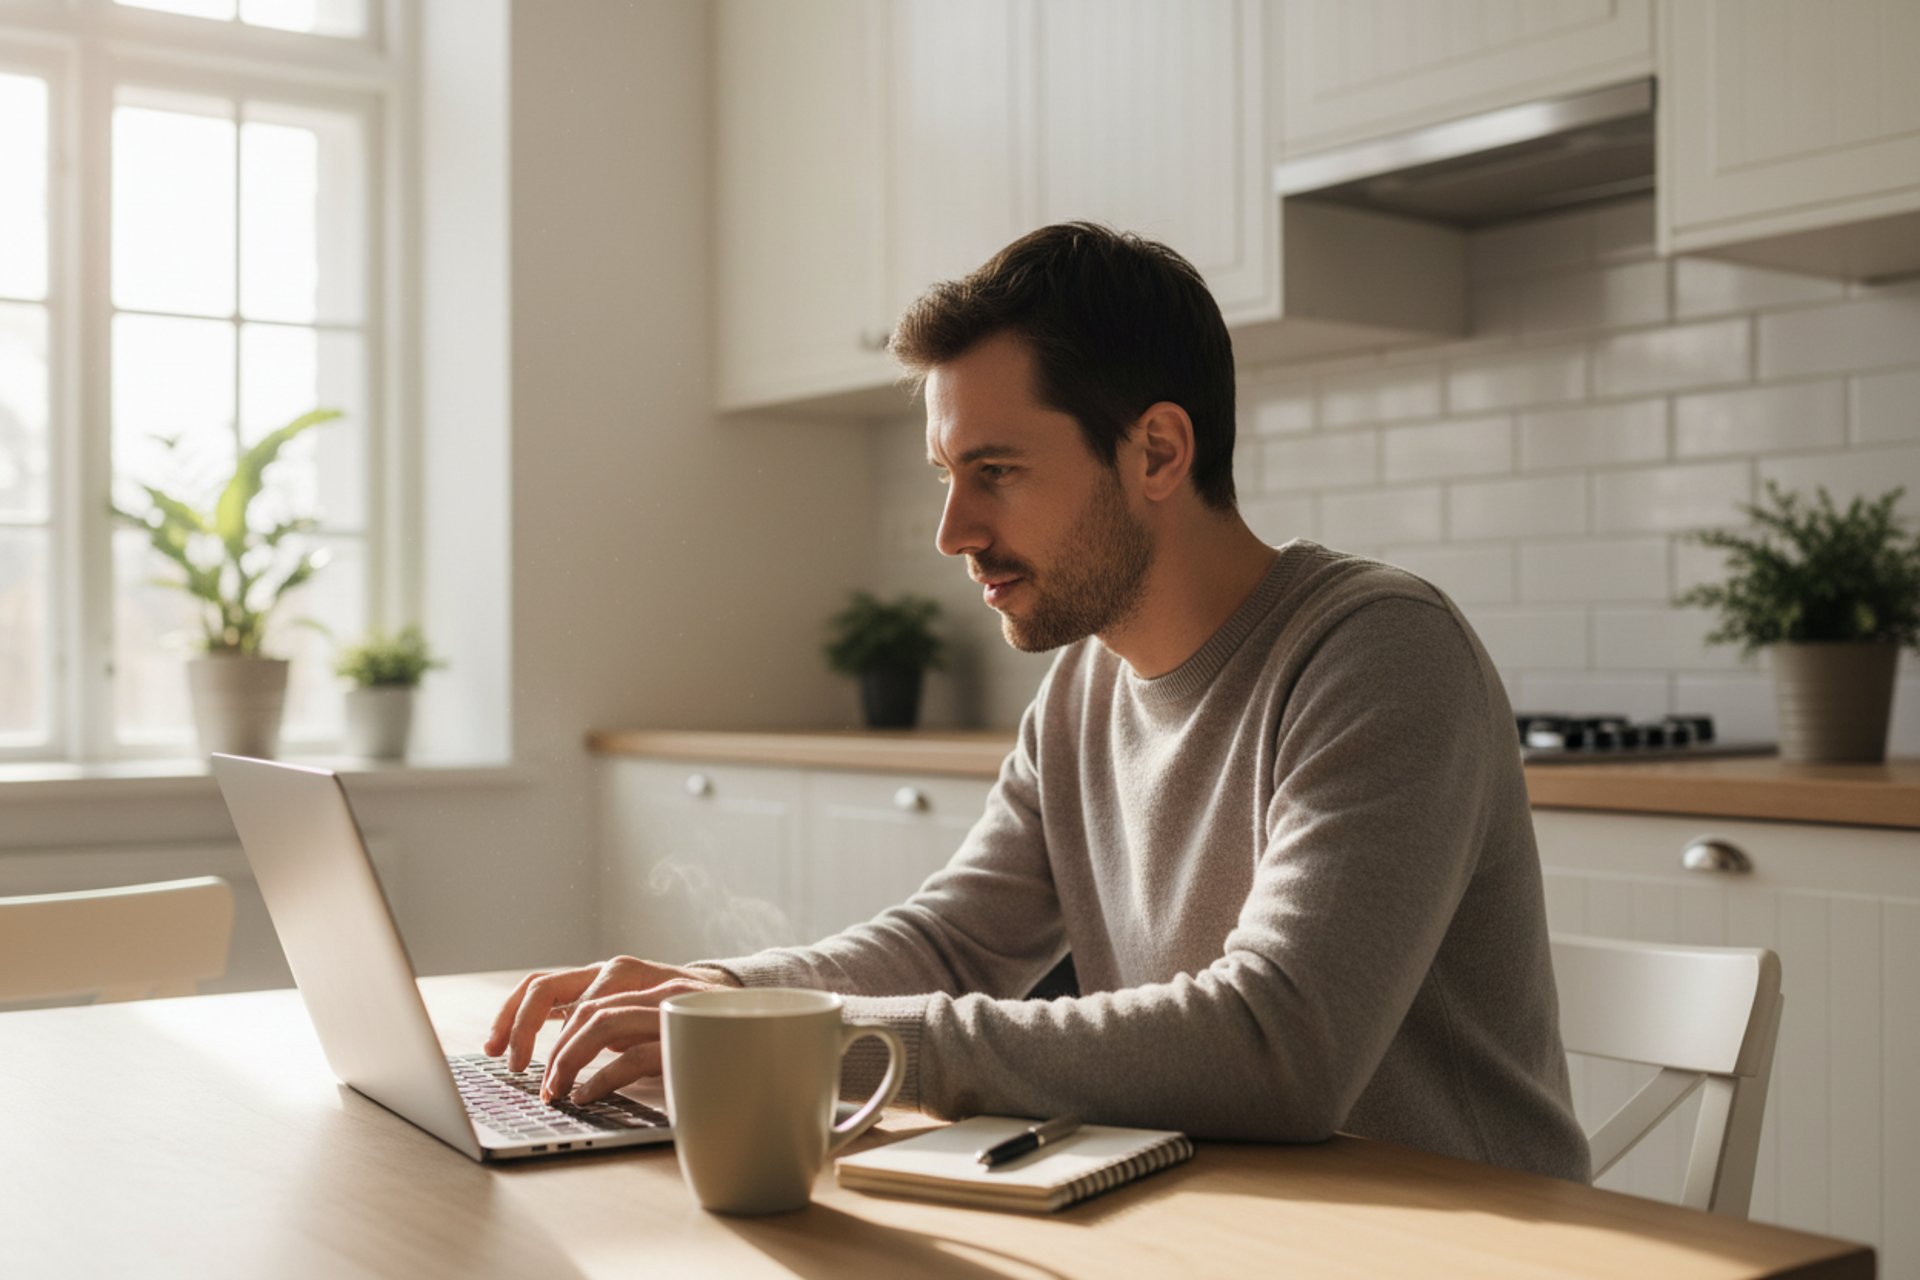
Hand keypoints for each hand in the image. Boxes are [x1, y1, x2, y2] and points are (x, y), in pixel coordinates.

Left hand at [482, 956, 738, 1102]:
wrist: (749, 1012)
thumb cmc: (679, 1021)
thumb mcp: (630, 1015)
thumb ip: (593, 1020)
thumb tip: (536, 1049)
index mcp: (609, 974)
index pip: (543, 984)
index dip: (509, 1015)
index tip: (491, 1049)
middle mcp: (628, 975)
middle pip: (558, 993)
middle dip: (525, 1034)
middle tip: (516, 1071)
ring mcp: (655, 996)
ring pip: (594, 1019)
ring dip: (564, 1059)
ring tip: (554, 1090)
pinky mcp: (682, 1027)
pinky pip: (632, 1053)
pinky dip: (602, 1078)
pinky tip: (587, 1094)